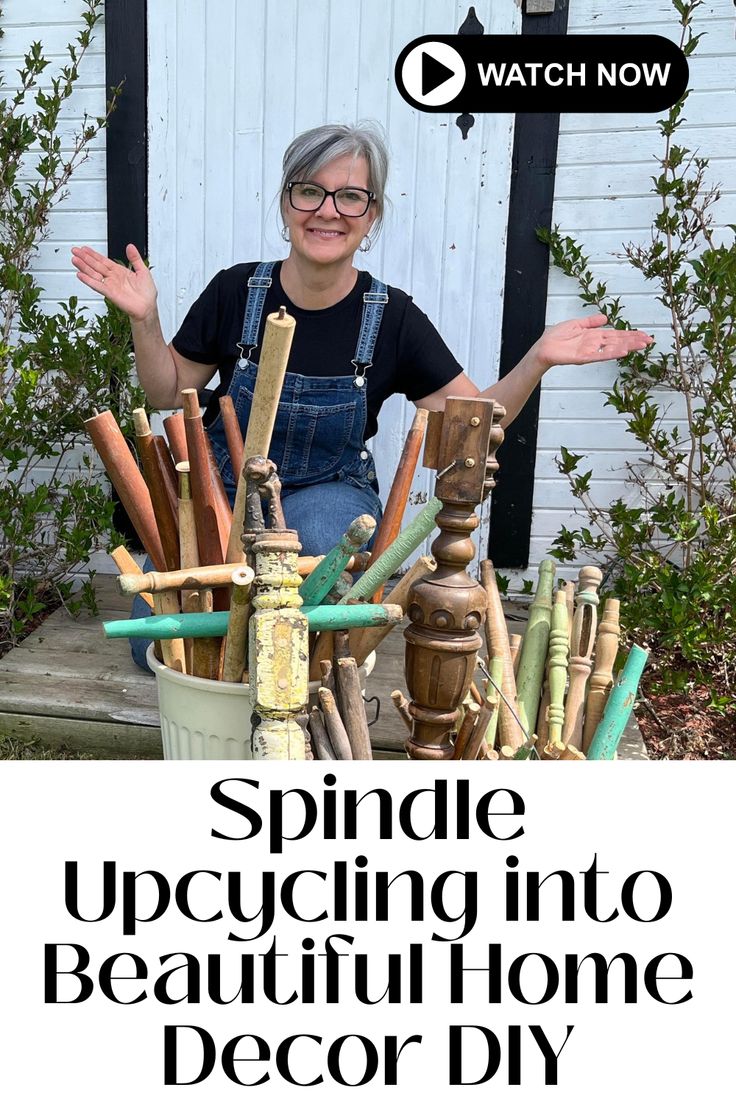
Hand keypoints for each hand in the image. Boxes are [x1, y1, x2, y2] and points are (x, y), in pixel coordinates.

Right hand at [71, 243, 157, 321]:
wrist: (148, 307)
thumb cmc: (147, 293)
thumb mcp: (143, 271)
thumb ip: (135, 258)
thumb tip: (130, 246)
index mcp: (120, 271)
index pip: (103, 260)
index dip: (93, 254)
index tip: (84, 249)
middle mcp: (113, 278)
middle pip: (96, 265)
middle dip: (85, 258)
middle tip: (75, 251)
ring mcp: (110, 285)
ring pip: (94, 274)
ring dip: (83, 267)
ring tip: (74, 260)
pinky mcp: (110, 293)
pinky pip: (97, 285)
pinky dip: (88, 280)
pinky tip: (80, 274)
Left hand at [534, 313, 653, 370]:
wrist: (543, 346)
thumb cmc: (556, 336)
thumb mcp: (576, 324)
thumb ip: (591, 322)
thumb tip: (605, 318)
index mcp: (594, 336)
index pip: (616, 335)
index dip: (630, 334)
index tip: (644, 335)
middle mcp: (595, 344)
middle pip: (619, 341)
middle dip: (634, 341)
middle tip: (650, 341)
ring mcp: (591, 351)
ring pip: (613, 348)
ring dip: (628, 346)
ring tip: (642, 345)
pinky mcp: (584, 357)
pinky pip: (600, 355)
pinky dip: (611, 353)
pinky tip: (623, 351)